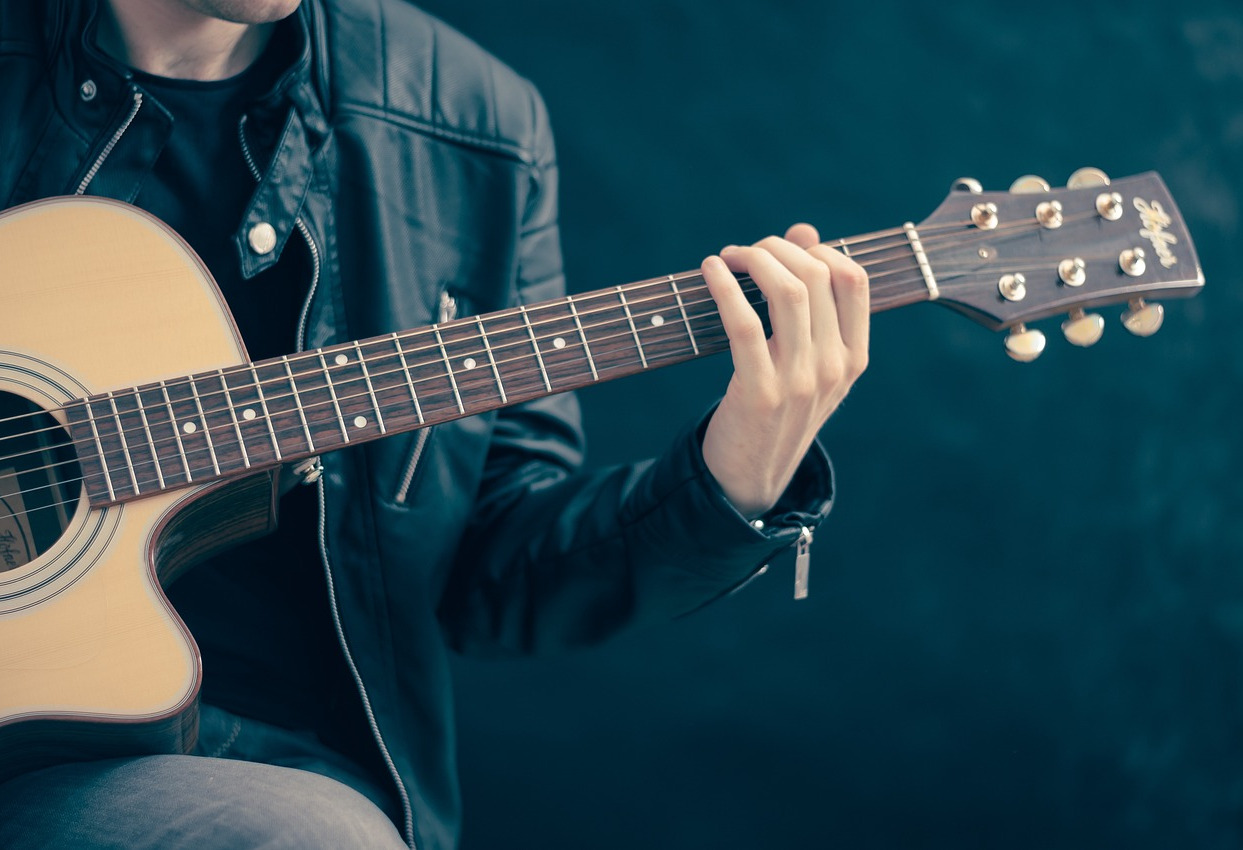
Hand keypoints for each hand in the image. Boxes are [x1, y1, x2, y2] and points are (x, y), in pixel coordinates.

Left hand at [700, 223, 868, 517]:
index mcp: (854, 358)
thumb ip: (812, 300)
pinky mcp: (759, 392)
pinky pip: (744, 323)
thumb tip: (804, 232)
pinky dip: (724, 287)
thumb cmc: (776, 408)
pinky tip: (710, 271)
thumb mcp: (807, 360)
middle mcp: (834, 368)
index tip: (784, 249)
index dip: (818, 249)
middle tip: (746, 251)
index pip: (854, 280)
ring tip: (729, 257)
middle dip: (776, 248)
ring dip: (754, 259)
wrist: (751, 476)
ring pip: (788, 292)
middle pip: (817, 277)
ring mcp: (800, 382)